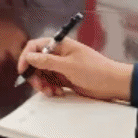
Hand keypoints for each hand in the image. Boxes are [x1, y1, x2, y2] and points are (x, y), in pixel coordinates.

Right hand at [16, 36, 132, 101]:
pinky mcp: (65, 78)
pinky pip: (50, 83)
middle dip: (35, 75)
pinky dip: (51, 89)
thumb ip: (47, 61)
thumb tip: (29, 57)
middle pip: (36, 63)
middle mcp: (59, 55)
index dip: (26, 57)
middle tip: (40, 86)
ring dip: (43, 84)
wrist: (113, 84)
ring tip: (52, 91)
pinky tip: (58, 92)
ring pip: (42, 75)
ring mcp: (62, 67)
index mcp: (60, 45)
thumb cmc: (96, 70)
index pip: (35, 47)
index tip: (23, 70)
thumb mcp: (69, 66)